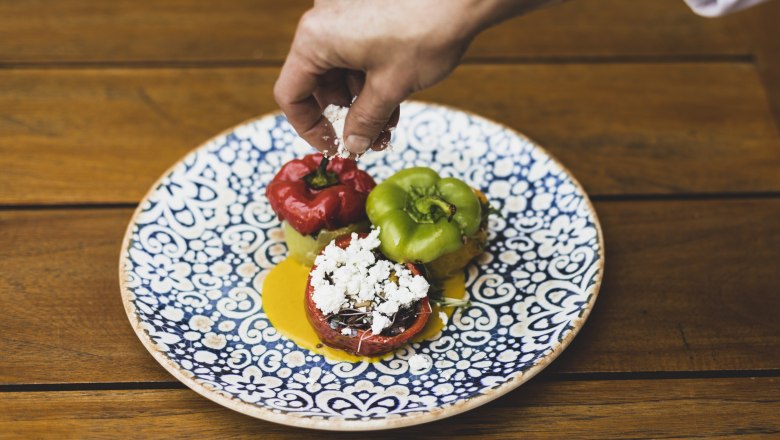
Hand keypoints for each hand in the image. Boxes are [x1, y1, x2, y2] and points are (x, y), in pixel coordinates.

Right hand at [274, 0, 562, 155]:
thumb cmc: (426, 32)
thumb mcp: (390, 88)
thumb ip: (364, 122)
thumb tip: (352, 145)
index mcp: (316, 38)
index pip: (291, 94)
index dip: (308, 128)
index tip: (331, 147)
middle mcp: (323, 22)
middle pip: (317, 82)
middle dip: (344, 116)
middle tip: (368, 140)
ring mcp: (344, 14)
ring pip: (341, 71)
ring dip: (362, 102)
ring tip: (390, 126)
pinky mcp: (365, 13)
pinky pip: (356, 54)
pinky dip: (370, 80)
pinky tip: (394, 102)